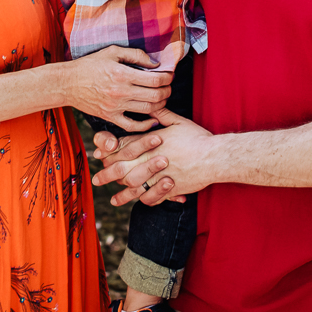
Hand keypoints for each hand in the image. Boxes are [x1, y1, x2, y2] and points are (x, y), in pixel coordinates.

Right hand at [67, 46, 168, 131]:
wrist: (68, 83)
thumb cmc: (89, 65)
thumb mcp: (112, 52)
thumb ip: (135, 55)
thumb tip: (155, 63)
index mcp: (122, 74)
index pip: (155, 79)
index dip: (167, 78)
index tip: (169, 75)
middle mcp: (121, 91)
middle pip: (155, 96)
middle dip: (167, 91)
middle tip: (168, 87)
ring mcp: (115, 106)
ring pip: (147, 110)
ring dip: (160, 104)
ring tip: (161, 98)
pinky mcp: (110, 117)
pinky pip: (132, 126)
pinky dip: (146, 124)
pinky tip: (152, 119)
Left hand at [92, 108, 218, 205]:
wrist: (215, 157)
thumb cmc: (198, 138)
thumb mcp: (179, 122)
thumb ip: (163, 116)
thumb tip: (153, 107)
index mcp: (152, 143)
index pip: (125, 147)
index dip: (110, 152)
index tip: (99, 156)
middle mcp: (153, 160)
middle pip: (124, 168)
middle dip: (108, 174)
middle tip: (96, 179)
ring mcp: (160, 175)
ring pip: (135, 186)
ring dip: (122, 194)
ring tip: (112, 200)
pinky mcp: (170, 188)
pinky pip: (153, 197)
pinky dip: (143, 201)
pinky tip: (137, 204)